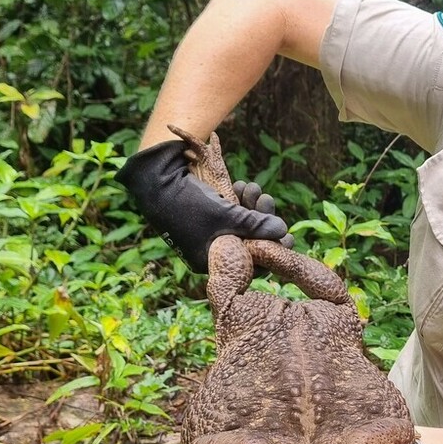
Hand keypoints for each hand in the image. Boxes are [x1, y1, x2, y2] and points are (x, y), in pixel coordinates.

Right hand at [115, 140, 290, 272]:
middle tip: (268, 201)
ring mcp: (208, 233)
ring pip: (241, 225)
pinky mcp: (207, 217)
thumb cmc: (189, 204)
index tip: (288, 237)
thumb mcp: (226, 216)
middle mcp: (210, 251)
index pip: (250, 264)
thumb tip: (283, 231)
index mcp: (211, 262)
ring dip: (251, 206)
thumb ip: (256, 225)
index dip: (271, 249)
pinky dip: (238, 202)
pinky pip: (230, 215)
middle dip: (261, 220)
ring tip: (253, 188)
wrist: (154, 179)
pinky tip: (242, 186)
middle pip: (247, 242)